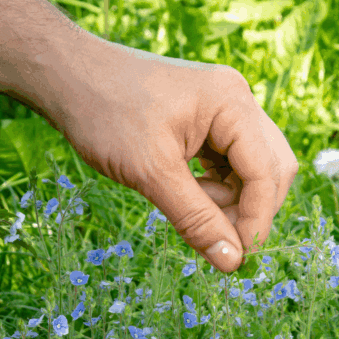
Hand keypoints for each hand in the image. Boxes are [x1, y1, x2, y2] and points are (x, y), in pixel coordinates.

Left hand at [50, 39, 298, 272]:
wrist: (67, 76)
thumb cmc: (104, 114)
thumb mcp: (151, 173)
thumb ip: (196, 219)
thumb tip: (232, 263)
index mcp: (231, 104)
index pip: (267, 172)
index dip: (257, 219)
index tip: (237, 257)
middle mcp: (236, 102)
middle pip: (271, 169)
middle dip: (249, 210)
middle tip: (216, 239)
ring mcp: (223, 110)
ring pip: (252, 171)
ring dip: (231, 202)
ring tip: (190, 210)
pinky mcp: (206, 122)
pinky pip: (229, 164)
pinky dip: (215, 190)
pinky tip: (186, 197)